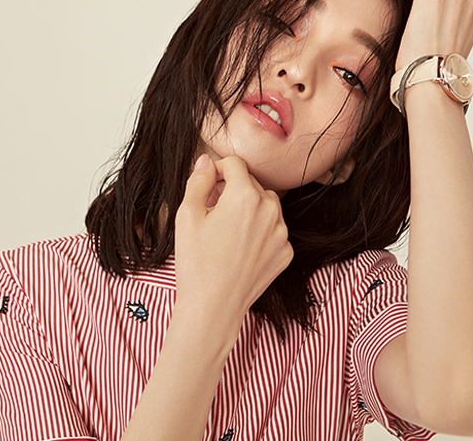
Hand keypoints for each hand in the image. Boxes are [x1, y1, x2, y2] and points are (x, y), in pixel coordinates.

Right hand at [174, 155, 292, 319]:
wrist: (213, 309)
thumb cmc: (196, 263)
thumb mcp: (187, 216)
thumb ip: (198, 181)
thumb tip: (207, 162)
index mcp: (245, 196)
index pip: (235, 164)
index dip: (217, 169)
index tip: (207, 185)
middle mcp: (270, 210)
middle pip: (251, 183)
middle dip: (232, 190)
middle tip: (211, 210)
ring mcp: (282, 233)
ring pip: (266, 205)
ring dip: (248, 209)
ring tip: (225, 230)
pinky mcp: (286, 252)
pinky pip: (273, 230)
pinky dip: (259, 232)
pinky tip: (239, 248)